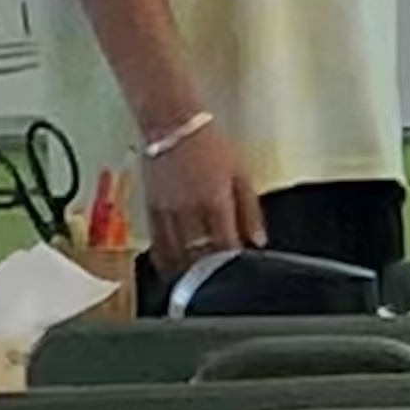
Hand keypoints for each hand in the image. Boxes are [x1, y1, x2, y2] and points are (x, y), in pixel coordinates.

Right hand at [142, 121, 266, 277]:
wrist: (173, 125)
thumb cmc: (211, 145)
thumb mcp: (241, 173)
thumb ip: (250, 209)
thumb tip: (259, 240)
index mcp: (216, 202)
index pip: (225, 245)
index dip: (232, 264)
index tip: (239, 274)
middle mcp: (190, 211)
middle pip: (199, 254)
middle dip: (209, 274)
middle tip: (217, 283)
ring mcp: (168, 212)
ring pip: (175, 254)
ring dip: (186, 272)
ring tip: (195, 284)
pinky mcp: (151, 209)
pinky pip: (156, 243)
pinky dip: (164, 259)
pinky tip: (171, 269)